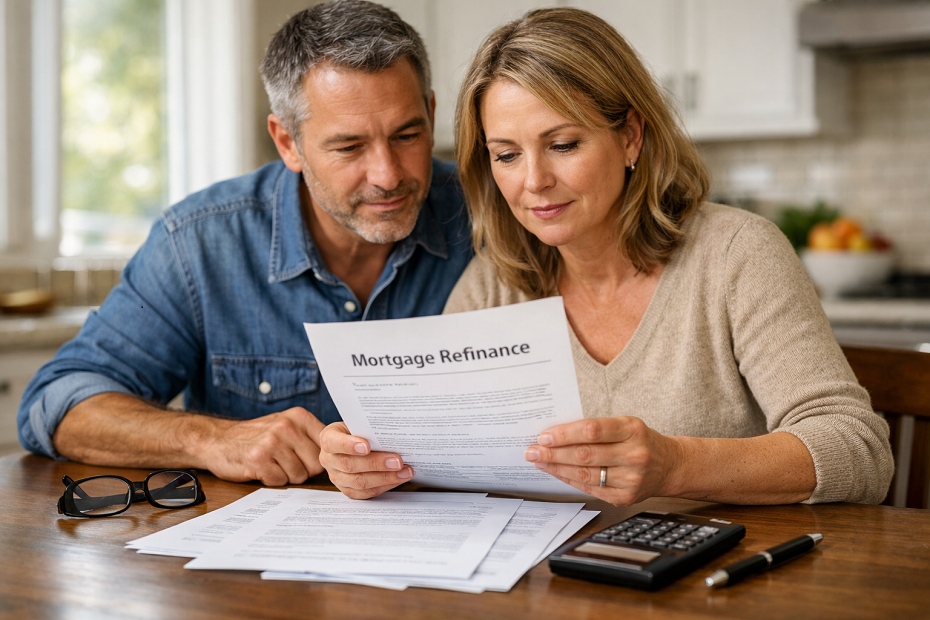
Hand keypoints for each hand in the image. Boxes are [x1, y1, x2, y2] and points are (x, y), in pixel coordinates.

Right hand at [199, 407, 325, 485]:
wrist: (218, 440)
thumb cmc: (257, 437)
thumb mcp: (286, 425)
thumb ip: (310, 436)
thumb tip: (340, 454)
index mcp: (299, 416)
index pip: (327, 445)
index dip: (320, 458)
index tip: (309, 460)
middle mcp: (287, 426)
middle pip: (316, 464)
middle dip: (304, 470)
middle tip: (286, 463)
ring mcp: (272, 442)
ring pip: (299, 475)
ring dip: (286, 476)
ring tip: (273, 464)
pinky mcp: (259, 459)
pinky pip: (280, 481)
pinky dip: (272, 480)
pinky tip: (262, 469)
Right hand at [319, 422, 413, 498]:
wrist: (353, 442)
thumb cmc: (359, 430)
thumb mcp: (359, 424)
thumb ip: (369, 428)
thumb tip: (392, 433)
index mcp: (328, 439)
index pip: (333, 443)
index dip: (348, 445)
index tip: (367, 446)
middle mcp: (329, 460)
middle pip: (350, 465)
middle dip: (376, 464)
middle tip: (398, 461)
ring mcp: (337, 477)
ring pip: (359, 482)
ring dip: (385, 478)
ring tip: (405, 472)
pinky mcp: (348, 490)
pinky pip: (366, 492)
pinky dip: (385, 486)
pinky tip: (398, 479)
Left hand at [523, 416, 681, 505]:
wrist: (669, 466)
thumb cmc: (640, 440)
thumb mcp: (625, 424)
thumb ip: (596, 428)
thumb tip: (556, 433)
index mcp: (632, 430)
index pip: (592, 430)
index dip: (565, 434)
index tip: (544, 435)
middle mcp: (633, 455)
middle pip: (585, 455)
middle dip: (553, 453)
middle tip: (532, 450)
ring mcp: (630, 480)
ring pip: (584, 475)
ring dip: (556, 468)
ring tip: (539, 461)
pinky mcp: (625, 497)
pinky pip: (590, 489)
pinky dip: (569, 480)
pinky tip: (556, 472)